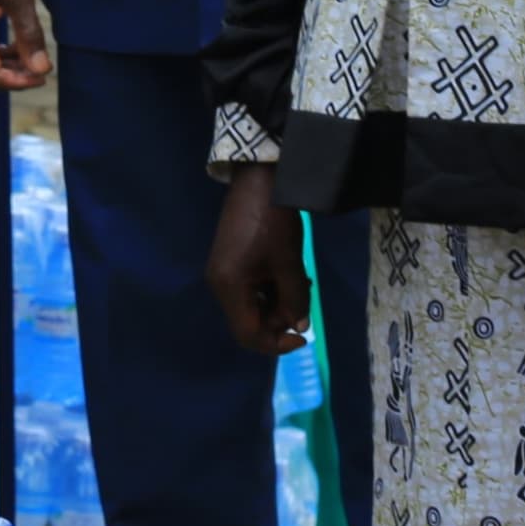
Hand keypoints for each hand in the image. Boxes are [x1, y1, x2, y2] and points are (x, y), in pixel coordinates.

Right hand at [206, 165, 311, 354]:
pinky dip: (269, 288)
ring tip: (301, 284)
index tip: (303, 338)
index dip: (276, 343)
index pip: (248, 334)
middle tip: (304, 301)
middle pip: (249, 320)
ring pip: (251, 303)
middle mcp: (220, 284)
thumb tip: (299, 326)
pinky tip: (288, 273)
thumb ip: (294, 300)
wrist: (259, 181)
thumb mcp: (289, 265)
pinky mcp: (229, 260)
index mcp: (229, 287)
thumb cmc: (274, 223)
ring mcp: (223, 271)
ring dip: (277, 301)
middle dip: (279, 319)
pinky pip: (248, 287)